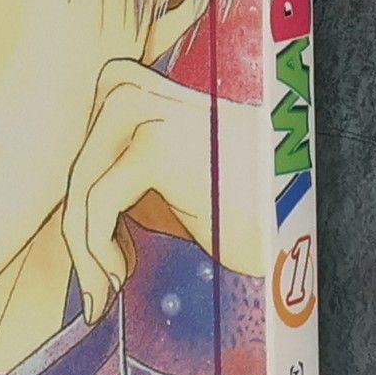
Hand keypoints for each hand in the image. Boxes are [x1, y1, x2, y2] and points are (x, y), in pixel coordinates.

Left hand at [62, 59, 265, 322]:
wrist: (298, 230)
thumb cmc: (252, 214)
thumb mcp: (181, 183)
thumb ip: (130, 177)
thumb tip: (77, 211)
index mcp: (158, 87)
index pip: (88, 132)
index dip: (85, 195)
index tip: (102, 250)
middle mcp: (155, 88)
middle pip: (80, 160)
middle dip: (80, 225)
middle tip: (100, 278)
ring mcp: (156, 113)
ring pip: (82, 182)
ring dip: (84, 246)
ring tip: (105, 287)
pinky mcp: (158, 147)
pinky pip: (97, 203)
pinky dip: (96, 251)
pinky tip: (116, 280)